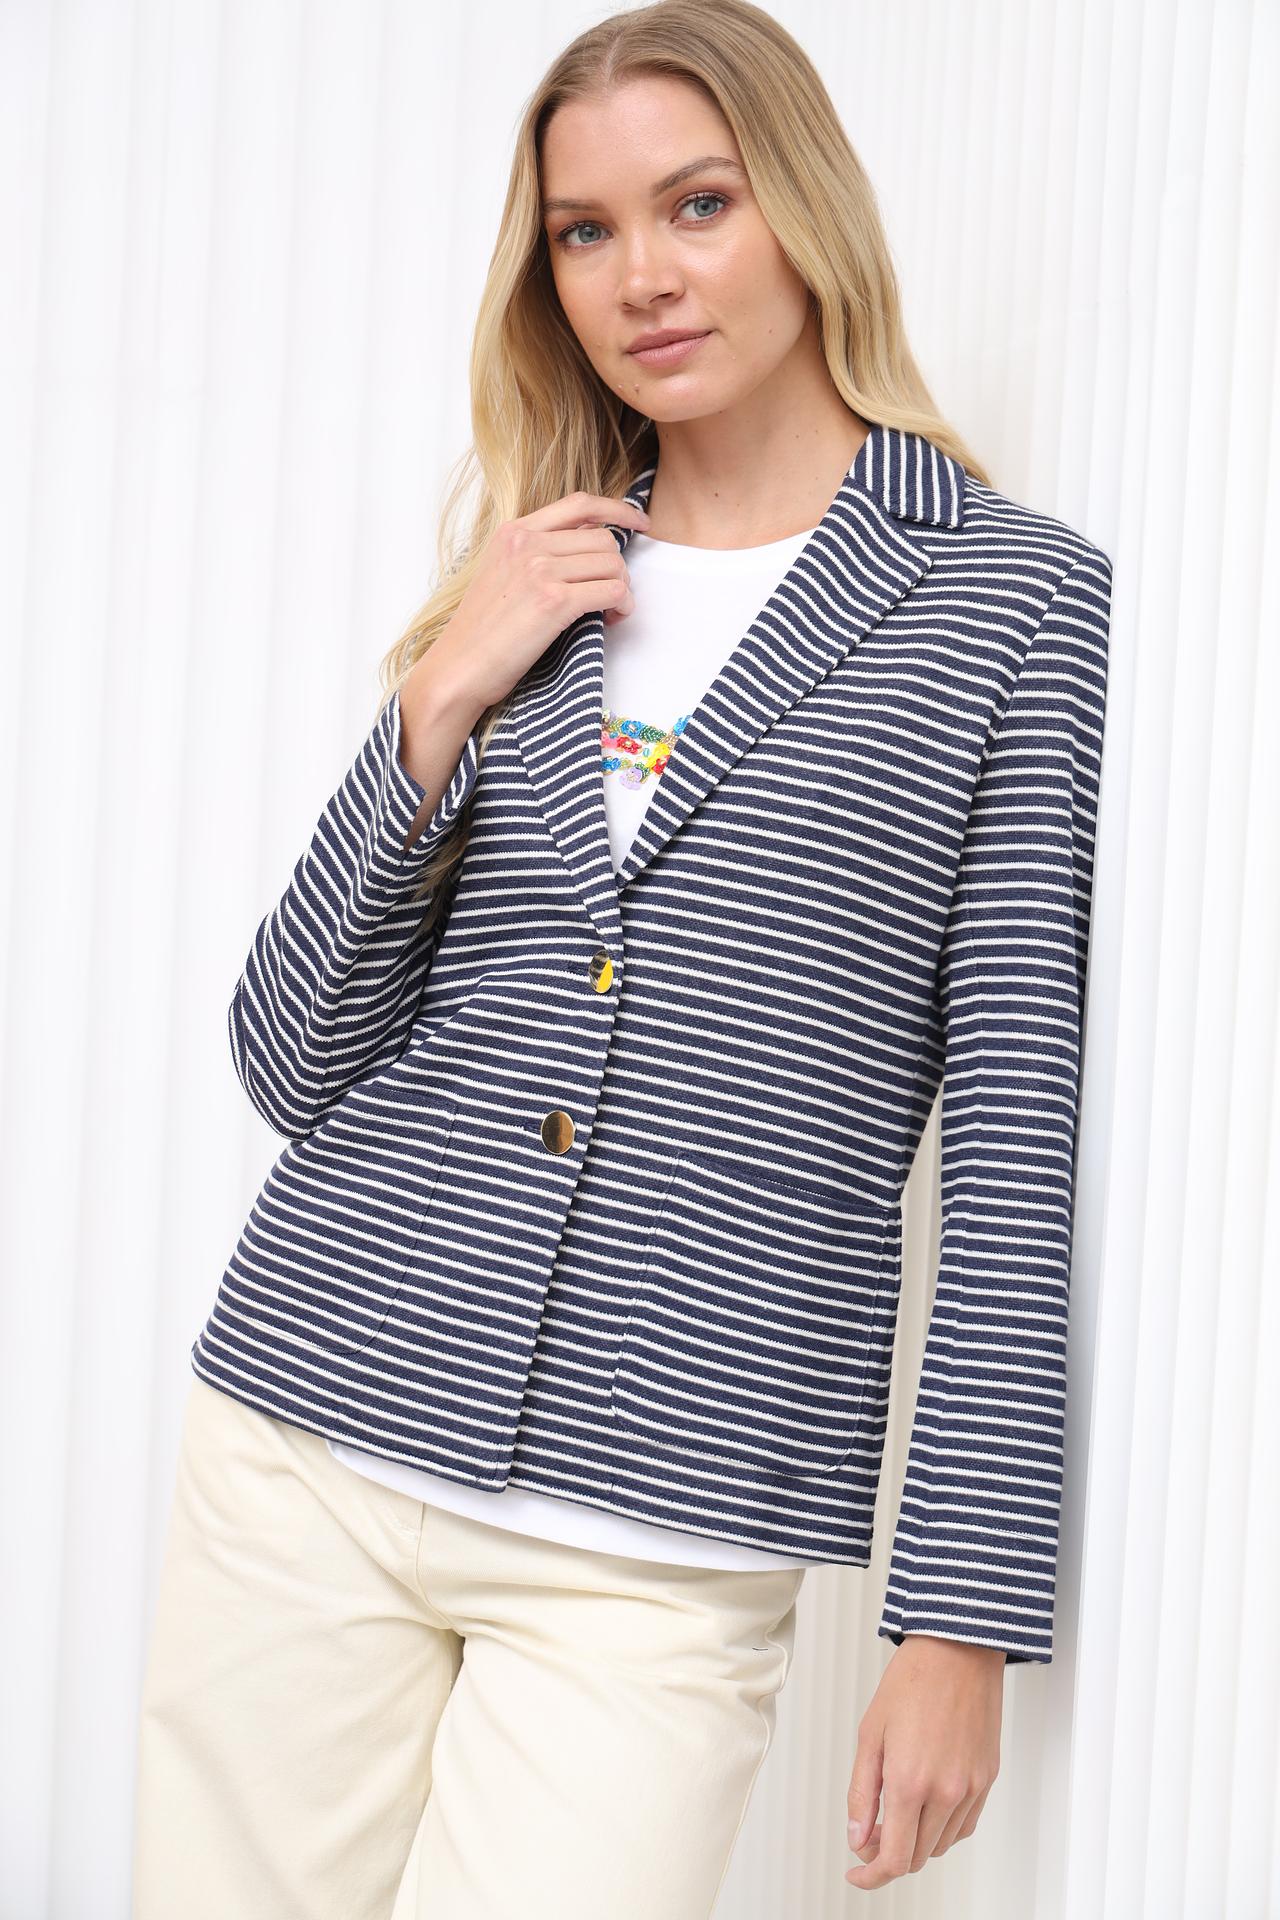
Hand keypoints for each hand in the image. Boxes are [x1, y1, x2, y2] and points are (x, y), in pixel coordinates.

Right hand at [426, 490, 649, 713]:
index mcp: (514, 531)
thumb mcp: (500, 572)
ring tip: (610, 610)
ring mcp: (540, 570)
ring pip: (613, 564)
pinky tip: (613, 619)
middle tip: (611, 594)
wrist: (460, 666)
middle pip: (603, 539)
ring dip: (622, 589)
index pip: (579, 504)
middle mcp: (528, 544)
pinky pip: (612, 592)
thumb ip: (535, 552)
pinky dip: (622, 605)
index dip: (617, 510)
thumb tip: (586, 548)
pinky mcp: (554, 602)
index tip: (638, 523)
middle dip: (618, 567)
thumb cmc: (482, 631)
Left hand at [845, 1634, 1004, 1889]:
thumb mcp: (869, 1734)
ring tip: (897, 1810)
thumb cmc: (912, 1682)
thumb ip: (862, 1793)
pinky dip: (942, 1828)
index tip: (857, 1873)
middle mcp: (945, 1793)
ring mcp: (970, 1788)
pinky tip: (926, 1805)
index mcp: (910, 1782)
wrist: (957, 1649)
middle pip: (917, 1857)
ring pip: (941, 1845)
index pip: (894, 1859)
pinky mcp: (987, 1779)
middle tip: (870, 1831)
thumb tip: (858, 1838)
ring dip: (916, 1841)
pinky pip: (964, 1825)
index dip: (871, 1875)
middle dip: (889, 1854)